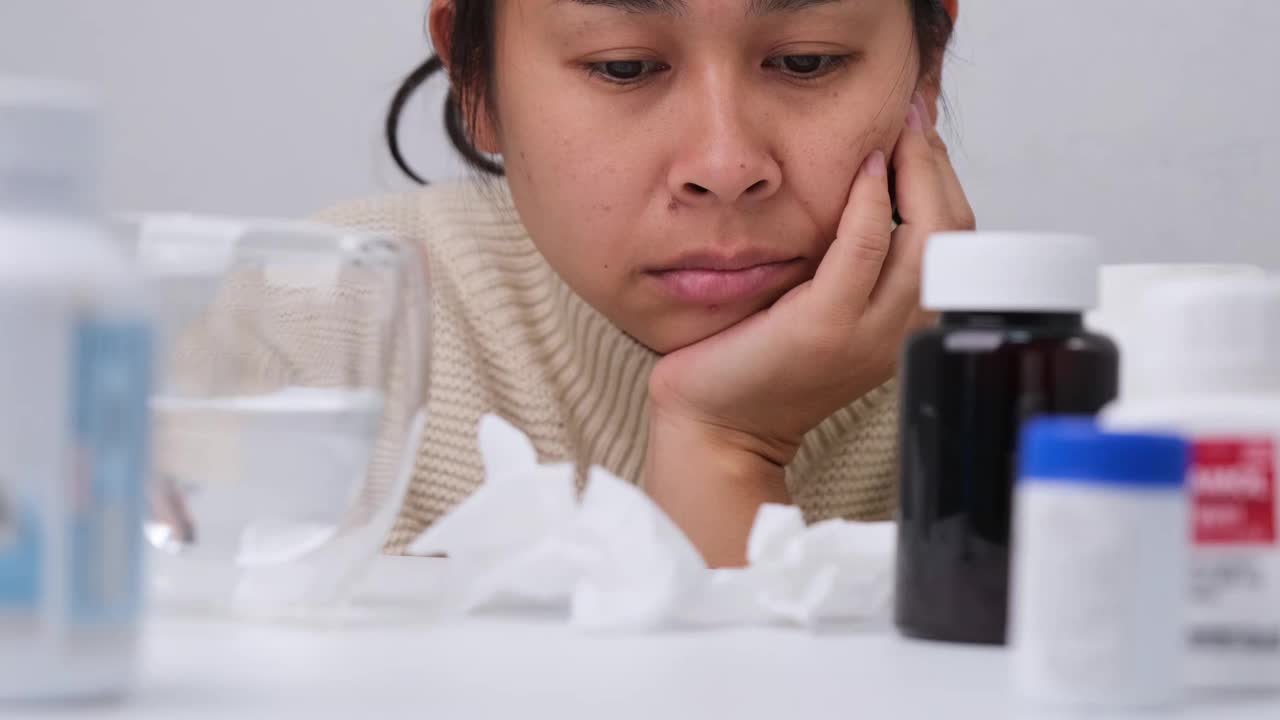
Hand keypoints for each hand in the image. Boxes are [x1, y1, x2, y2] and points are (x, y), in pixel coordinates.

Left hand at [645, 93, 974, 564]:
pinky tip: (866, 168)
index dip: (948, 181)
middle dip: (940, 168)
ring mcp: (867, 335)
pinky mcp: (824, 328)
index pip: (956, 244)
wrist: (717, 427)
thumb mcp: (823, 308)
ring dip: (917, 174)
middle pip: (954, 237)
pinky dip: (871, 203)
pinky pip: (862, 251)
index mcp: (904, 329)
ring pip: (926, 240)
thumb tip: (869, 190)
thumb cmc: (758, 366)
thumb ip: (853, 262)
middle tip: (915, 120)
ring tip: (899, 133)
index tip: (925, 134)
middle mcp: (900, 334)